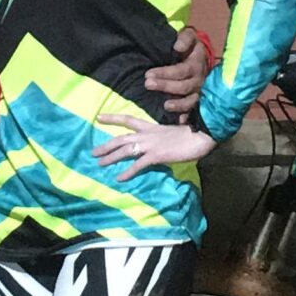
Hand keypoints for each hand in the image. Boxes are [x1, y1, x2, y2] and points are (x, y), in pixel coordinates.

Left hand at [94, 114, 214, 177]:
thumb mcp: (171, 133)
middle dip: (107, 145)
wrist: (201, 135)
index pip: (129, 120)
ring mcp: (151, 145)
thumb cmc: (190, 134)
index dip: (113, 118)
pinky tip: (119, 178)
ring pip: (126, 150)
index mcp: (152, 127)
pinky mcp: (157, 155)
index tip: (99, 117)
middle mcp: (148, 134)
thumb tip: (157, 144)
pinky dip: (128, 172)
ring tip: (100, 163)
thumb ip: (161, 138)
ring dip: (111, 157)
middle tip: (93, 152)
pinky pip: (138, 165)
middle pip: (122, 138)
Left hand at [144, 25, 211, 121]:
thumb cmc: (191, 46)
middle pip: (183, 86)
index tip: (148, 74)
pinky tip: (180, 121)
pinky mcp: (198, 100)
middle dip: (165, 87)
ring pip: (190, 101)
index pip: (181, 71)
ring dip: (178, 104)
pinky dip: (187, 116)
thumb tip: (178, 46)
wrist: (202, 55)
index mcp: (196, 64)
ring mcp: (199, 92)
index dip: (165, 73)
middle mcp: (199, 80)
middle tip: (148, 85)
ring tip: (165, 106)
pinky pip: (194, 110)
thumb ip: (185, 38)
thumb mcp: (190, 36)